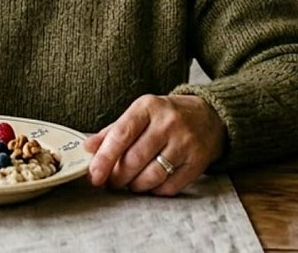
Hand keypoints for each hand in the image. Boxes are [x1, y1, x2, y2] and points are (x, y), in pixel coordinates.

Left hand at [84, 94, 226, 195]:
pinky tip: (151, 183)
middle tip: (111, 181)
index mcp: (148, 106)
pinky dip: (155, 190)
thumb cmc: (166, 116)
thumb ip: (113, 131)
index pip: (121, 134)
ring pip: (152, 176)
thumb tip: (88, 148)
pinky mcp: (197, 162)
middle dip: (118, 176)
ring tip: (130, 182)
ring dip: (135, 186)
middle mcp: (168, 122)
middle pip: (135, 158)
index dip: (104, 157)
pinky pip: (170, 186)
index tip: (94, 175)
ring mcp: (185, 142)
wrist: (209, 117)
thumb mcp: (139, 114)